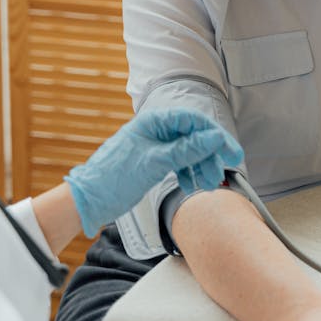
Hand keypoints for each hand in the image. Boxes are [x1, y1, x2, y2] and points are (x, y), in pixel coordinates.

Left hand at [66, 110, 243, 235]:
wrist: (89, 200)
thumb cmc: (114, 178)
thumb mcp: (155, 162)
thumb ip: (187, 149)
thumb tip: (214, 137)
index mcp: (153, 121)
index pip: (193, 120)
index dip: (214, 135)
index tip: (230, 151)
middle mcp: (156, 130)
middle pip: (193, 136)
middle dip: (209, 155)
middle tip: (222, 172)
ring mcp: (155, 146)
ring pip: (188, 151)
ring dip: (200, 166)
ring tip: (207, 184)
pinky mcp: (153, 162)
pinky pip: (179, 163)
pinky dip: (188, 173)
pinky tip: (192, 184)